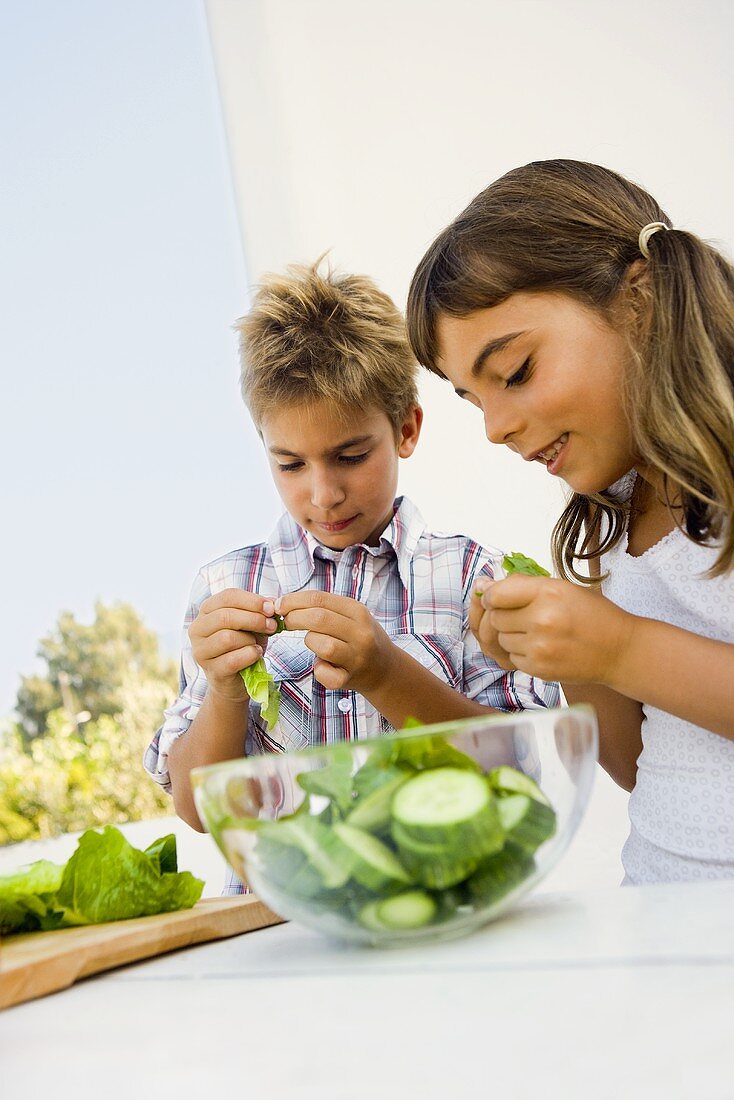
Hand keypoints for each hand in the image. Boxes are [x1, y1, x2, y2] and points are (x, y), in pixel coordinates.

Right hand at [189, 589, 278, 701]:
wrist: (237, 679)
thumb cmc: (242, 646)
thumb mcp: (252, 624)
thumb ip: (260, 611)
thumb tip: (273, 602)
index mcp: (207, 610)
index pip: (228, 596)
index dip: (252, 600)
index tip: (271, 608)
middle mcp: (198, 628)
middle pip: (225, 616)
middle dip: (254, 619)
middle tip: (271, 626)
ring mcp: (201, 651)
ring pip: (227, 638)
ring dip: (250, 640)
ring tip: (256, 644)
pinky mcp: (211, 670)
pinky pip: (233, 660)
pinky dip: (250, 655)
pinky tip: (255, 654)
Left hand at [275, 591, 394, 692]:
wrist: (385, 669)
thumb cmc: (359, 638)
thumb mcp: (351, 615)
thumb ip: (324, 607)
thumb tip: (284, 603)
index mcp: (358, 611)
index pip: (319, 599)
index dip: (293, 601)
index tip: (279, 605)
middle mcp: (360, 633)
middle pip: (318, 619)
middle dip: (294, 618)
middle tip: (286, 622)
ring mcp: (357, 657)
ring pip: (323, 645)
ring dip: (310, 642)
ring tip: (313, 642)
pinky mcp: (350, 679)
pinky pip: (325, 674)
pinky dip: (318, 670)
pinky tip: (322, 665)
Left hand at [472, 575, 634, 685]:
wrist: (619, 650)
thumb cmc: (591, 615)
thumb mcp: (561, 588)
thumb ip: (522, 586)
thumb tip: (483, 586)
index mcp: (548, 592)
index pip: (497, 594)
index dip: (492, 596)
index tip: (496, 598)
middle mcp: (542, 619)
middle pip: (496, 617)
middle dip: (504, 616)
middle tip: (525, 617)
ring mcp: (540, 647)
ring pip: (502, 639)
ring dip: (512, 635)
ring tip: (538, 632)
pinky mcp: (539, 668)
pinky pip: (512, 657)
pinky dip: (522, 653)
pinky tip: (543, 647)